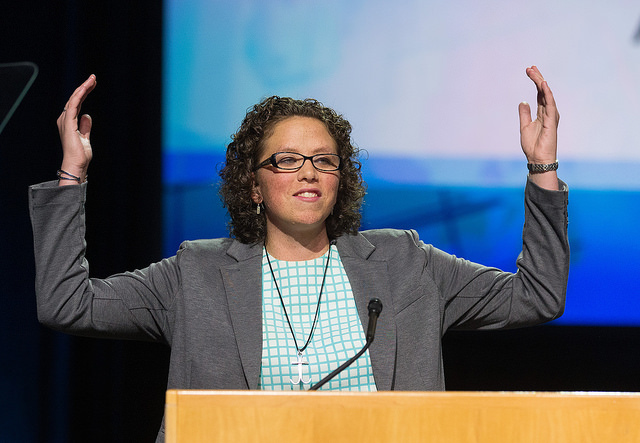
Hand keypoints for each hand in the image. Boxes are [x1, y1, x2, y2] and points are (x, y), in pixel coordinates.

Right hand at [57, 75, 96, 184]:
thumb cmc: (80, 154)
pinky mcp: (68, 123)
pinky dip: (79, 95)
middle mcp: (65, 119)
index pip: (77, 103)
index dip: (84, 93)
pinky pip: (73, 105)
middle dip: (84, 87)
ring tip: (92, 79)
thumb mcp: (85, 138)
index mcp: (69, 122)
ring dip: (83, 88)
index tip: (92, 84)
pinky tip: (85, 88)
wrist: (76, 164)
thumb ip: (85, 126)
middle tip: (93, 78)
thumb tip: (87, 116)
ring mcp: (65, 120)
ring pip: (74, 99)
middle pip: (75, 98)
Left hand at [518, 66, 559, 188]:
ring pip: (547, 94)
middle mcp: (548, 112)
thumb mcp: (524, 126)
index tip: (529, 70)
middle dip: (537, 78)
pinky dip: (547, 93)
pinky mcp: (552, 120)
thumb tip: (523, 101)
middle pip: (543, 91)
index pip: (539, 93)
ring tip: (534, 71)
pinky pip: (550, 104)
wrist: (537, 158)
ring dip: (540, 82)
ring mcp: (551, 115)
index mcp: (542, 113)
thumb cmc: (532, 145)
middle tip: (530, 67)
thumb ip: (524, 113)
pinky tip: (543, 84)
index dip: (535, 81)